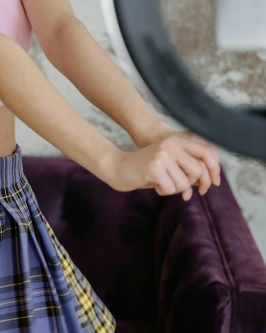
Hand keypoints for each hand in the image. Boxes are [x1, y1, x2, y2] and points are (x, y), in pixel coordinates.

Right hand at [106, 133, 220, 199]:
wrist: (119, 168)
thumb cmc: (148, 170)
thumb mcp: (171, 165)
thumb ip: (188, 169)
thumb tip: (208, 182)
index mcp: (177, 141)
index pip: (207, 152)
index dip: (214, 170)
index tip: (211, 184)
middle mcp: (171, 144)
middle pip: (197, 171)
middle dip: (190, 185)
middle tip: (182, 191)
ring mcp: (162, 154)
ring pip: (184, 183)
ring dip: (174, 189)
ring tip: (162, 183)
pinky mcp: (154, 167)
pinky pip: (170, 189)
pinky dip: (163, 191)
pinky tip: (154, 184)